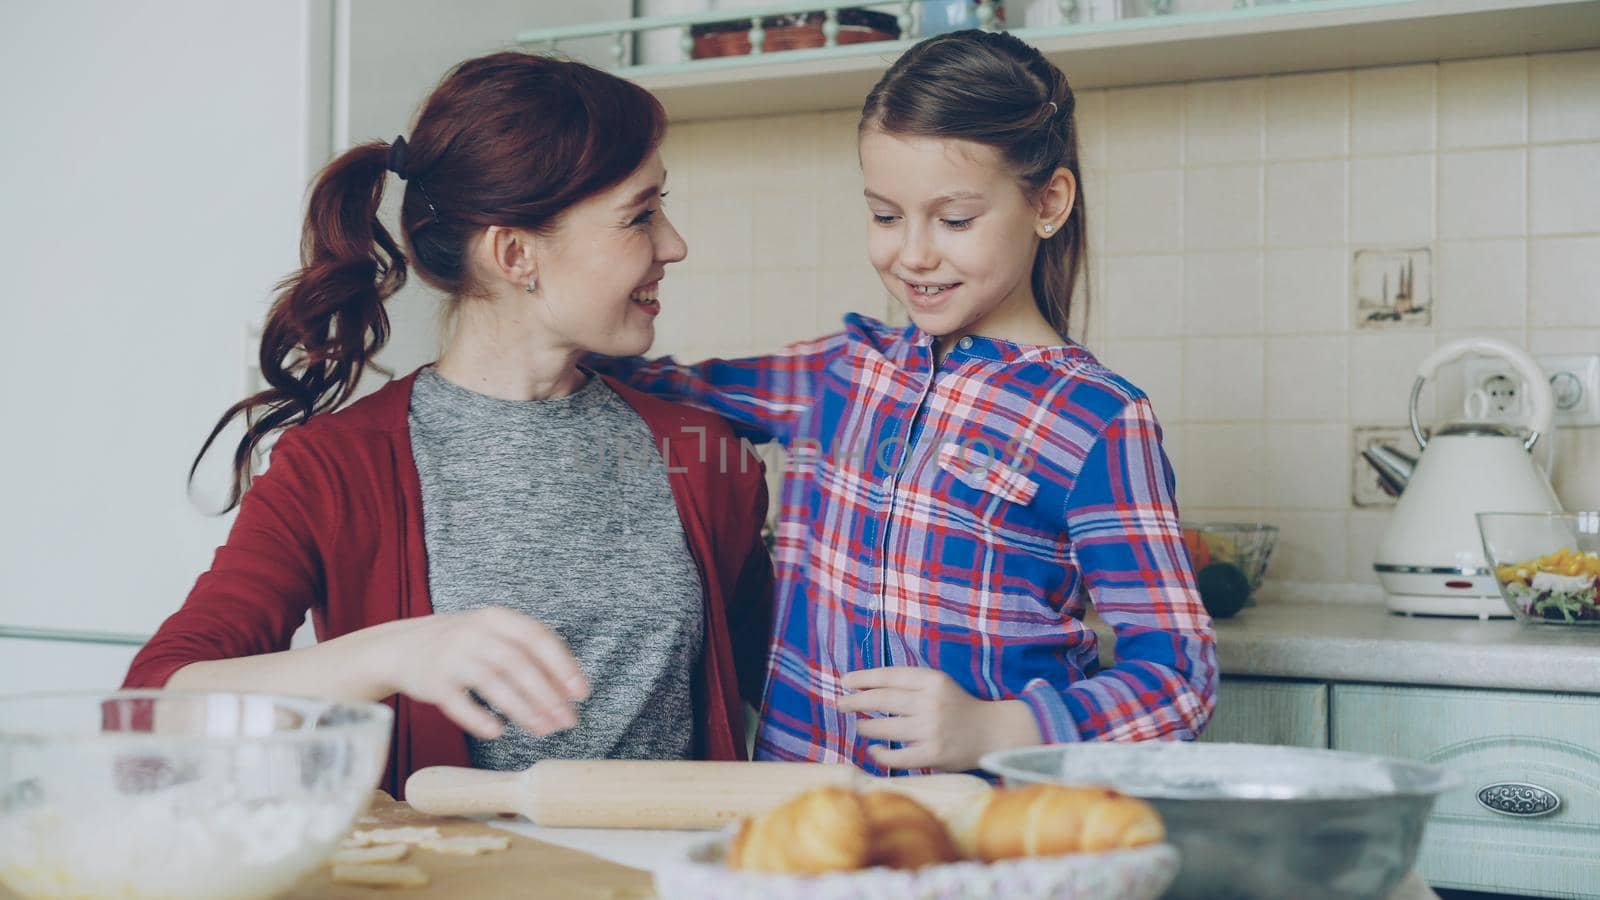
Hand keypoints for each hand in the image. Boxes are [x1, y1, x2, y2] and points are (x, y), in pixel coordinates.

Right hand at [380, 607, 590, 740]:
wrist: (402, 646)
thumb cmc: (464, 644)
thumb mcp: (494, 636)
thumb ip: (529, 656)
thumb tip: (569, 692)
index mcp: (497, 618)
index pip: (538, 637)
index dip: (563, 665)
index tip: (582, 693)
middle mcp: (474, 632)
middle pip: (518, 663)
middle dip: (548, 695)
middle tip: (567, 721)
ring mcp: (452, 656)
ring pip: (493, 683)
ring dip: (522, 710)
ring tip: (543, 730)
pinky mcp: (433, 682)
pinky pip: (459, 704)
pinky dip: (480, 719)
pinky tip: (499, 732)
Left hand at [837, 667, 1041, 771]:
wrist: (993, 733)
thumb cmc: (958, 707)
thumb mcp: (939, 684)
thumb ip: (910, 684)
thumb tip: (866, 687)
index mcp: (933, 681)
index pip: (889, 676)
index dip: (863, 678)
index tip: (845, 682)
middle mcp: (931, 703)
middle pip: (883, 700)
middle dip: (856, 701)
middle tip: (840, 703)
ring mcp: (931, 730)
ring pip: (886, 727)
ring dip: (866, 726)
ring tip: (858, 725)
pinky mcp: (933, 755)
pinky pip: (897, 757)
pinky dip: (880, 753)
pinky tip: (873, 749)